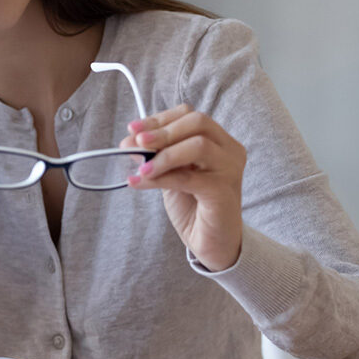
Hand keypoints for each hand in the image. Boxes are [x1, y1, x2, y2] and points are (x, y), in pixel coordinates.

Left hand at [118, 103, 245, 271]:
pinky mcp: (223, 191)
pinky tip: (139, 182)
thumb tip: (128, 141)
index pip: (190, 115)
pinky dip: (160, 178)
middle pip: (198, 122)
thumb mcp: (170, 173)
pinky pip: (188, 177)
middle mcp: (229, 150)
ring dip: (163, 154)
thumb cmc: (193, 205)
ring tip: (140, 168)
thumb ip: (155, 155)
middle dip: (162, 131)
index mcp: (219, 140)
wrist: (211, 243)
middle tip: (136, 143)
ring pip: (198, 145)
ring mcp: (230, 169)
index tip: (133, 129)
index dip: (160, 119)